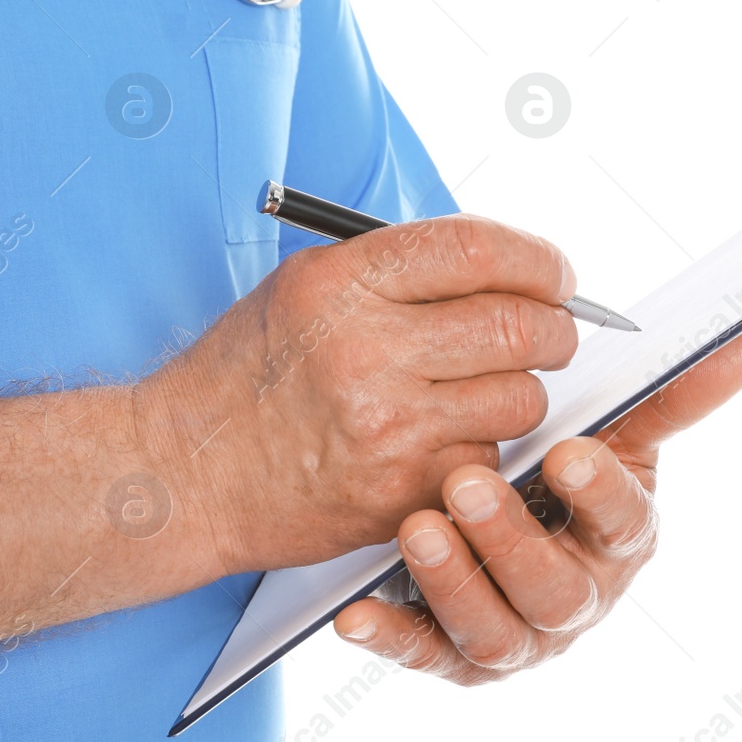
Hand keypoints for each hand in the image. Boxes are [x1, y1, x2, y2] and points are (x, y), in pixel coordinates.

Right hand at [136, 215, 579, 574]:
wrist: (187, 473)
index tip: (554, 272)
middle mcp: (367, 350)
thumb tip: (502, 265)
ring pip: (521, 398)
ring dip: (521, 392)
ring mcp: (388, 427)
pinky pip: (489, 459)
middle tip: (551, 331)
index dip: (538, 259)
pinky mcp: (402, 491)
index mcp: (342, 283)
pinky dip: (481, 450)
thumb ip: (396, 269)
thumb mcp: (302, 287)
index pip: (479, 249)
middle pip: (519, 323)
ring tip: (485, 391)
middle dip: (554, 326)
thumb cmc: (244, 377)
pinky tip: (441, 442)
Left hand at [331, 332, 741, 680]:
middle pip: (554, 589)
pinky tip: (353, 614)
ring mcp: (514, 635)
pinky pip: (421, 652)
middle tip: (469, 484)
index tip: (568, 450)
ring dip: (455, 582)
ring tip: (416, 527)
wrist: (499, 531)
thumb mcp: (613, 435)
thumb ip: (665, 396)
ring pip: (492, 630)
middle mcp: (573, 599)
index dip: (599, 490)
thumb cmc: (561, 478)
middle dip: (512, 539)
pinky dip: (390, 635)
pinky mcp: (450, 655)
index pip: (624, 525)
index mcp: (618, 540)